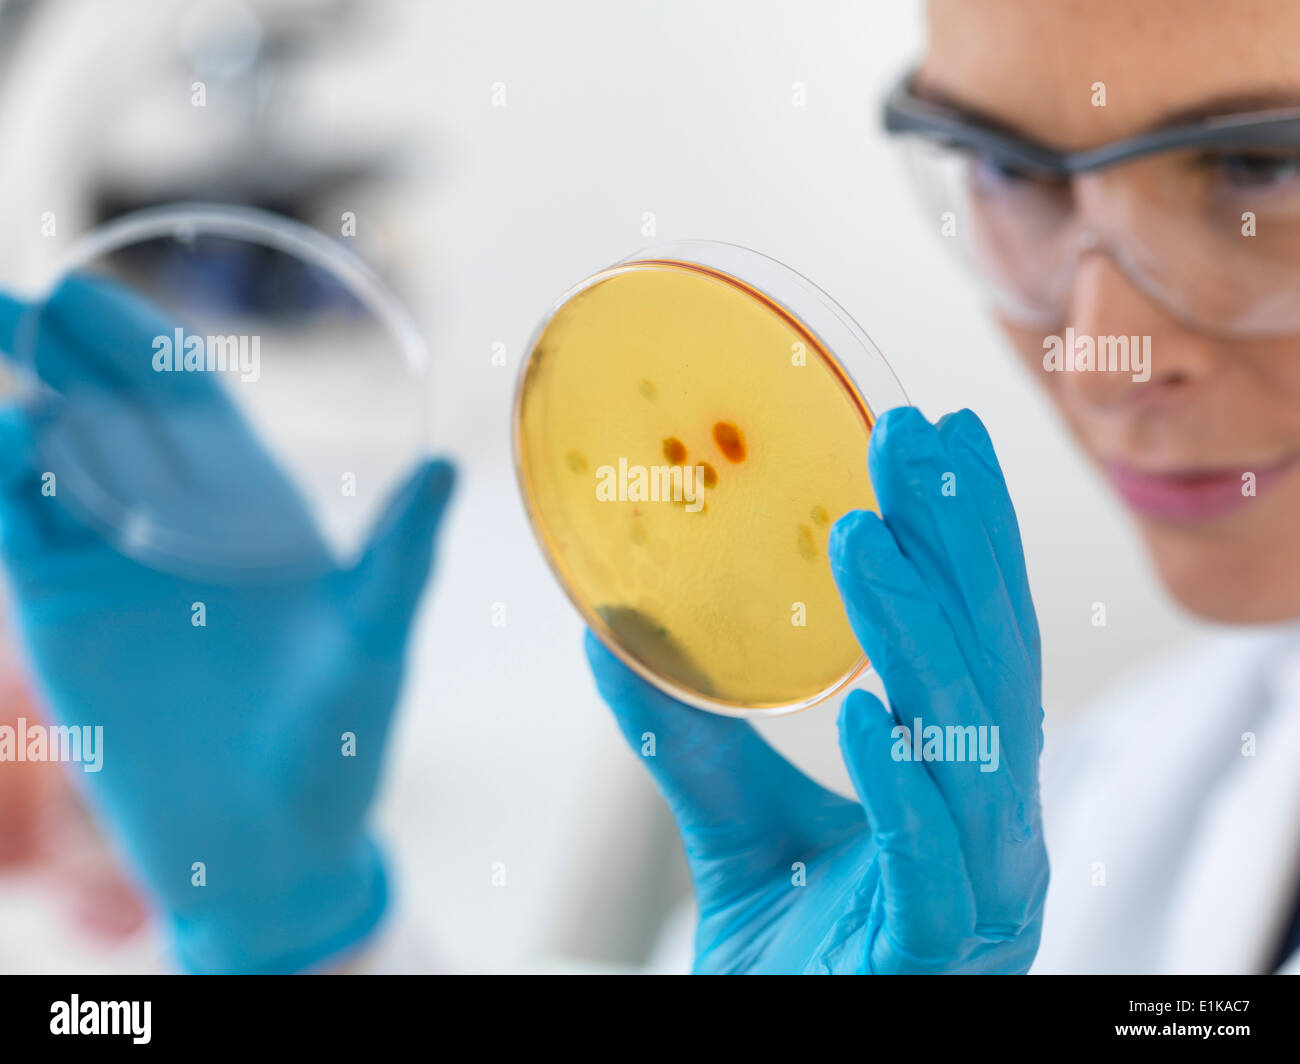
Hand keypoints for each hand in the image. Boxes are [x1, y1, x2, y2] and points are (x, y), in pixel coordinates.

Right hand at [0, 277, 454, 972]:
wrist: (267, 840)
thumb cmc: (337, 742)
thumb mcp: (373, 641)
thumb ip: (401, 558)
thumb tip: (450, 469)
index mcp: (251, 506)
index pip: (185, 397)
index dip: (138, 343)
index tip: (87, 297)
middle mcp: (176, 520)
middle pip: (107, 407)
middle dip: (60, 348)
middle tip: (17, 299)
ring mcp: (115, 563)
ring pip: (53, 458)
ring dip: (22, 404)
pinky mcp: (64, 614)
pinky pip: (22, 529)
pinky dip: (6, 483)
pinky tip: (8, 441)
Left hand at [585, 407, 1046, 972]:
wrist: (779, 1050)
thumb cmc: (791, 949)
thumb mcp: (733, 823)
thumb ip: (688, 733)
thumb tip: (606, 633)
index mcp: (965, 784)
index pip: (978, 637)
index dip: (969, 538)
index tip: (939, 439)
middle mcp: (996, 828)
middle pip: (990, 665)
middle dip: (957, 548)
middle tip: (910, 441)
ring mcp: (981, 895)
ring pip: (969, 748)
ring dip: (918, 637)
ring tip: (863, 540)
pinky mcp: (938, 957)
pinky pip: (933, 866)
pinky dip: (904, 787)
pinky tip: (866, 713)